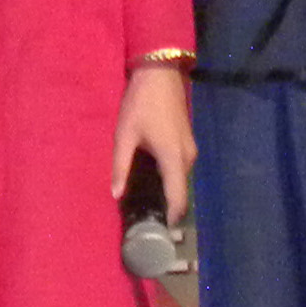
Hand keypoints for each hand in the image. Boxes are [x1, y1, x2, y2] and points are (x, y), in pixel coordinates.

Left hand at [110, 64, 194, 219]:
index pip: (177, 199)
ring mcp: (190, 149)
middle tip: (147, 221)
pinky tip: (153, 182)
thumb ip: (120, 167)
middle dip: (168, 209)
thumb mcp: (125, 135)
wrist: (160, 72)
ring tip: (148, 205)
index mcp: (173, 159)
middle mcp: (187, 158)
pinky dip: (170, 179)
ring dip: (168, 193)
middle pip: (180, 192)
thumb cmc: (141, 103)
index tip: (160, 234)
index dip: (171, 219)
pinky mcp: (187, 142)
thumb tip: (115, 195)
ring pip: (181, 180)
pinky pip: (180, 169)